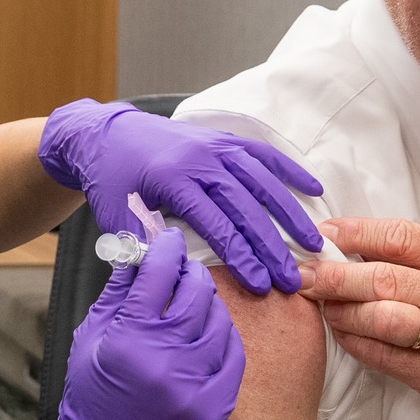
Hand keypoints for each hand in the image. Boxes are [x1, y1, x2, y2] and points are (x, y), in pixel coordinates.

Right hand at [4, 232, 244, 419]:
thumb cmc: (93, 398)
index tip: (168, 240)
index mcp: (128, 339)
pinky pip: (232, 355)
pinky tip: (207, 336)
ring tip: (193, 307)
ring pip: (219, 321)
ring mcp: (194, 386)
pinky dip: (222, 339)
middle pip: (196, 293)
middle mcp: (163, 361)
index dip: (164, 250)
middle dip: (190, 274)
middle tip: (183, 272)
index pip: (157, 274)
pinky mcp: (214, 407)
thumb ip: (117, 293)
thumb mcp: (90, 339)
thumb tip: (136, 251)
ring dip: (208, 306)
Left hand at [39, 98, 323, 293]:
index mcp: (173, 179)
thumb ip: (143, 246)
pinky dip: (289, 170)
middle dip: (271, 246)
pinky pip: (263, 154)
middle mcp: (200, 159)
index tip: (261, 285)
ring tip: (312, 243)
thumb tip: (174, 279)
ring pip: (262, 181)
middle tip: (292, 278)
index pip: (216, 224)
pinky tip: (313, 189)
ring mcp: (215, 146)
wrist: (106, 135)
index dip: (241, 257)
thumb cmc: (111, 180)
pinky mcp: (223, 139)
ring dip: (289, 213)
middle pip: (246, 206)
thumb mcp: (116, 216)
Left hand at [297, 217, 419, 419]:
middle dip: (333, 275)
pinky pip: (385, 358)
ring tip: (317, 302)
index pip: (402, 238)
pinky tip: (340, 330)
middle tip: (300, 271)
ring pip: (381, 320)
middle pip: (384, 279)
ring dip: (340, 310)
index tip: (323, 234)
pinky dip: (354, 342)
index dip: (355, 234)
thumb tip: (357, 242)